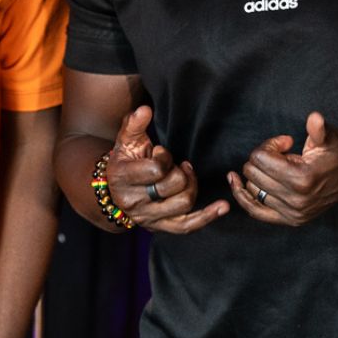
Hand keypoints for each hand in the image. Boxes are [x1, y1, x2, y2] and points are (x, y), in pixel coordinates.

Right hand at [106, 105, 228, 232]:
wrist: (114, 191)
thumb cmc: (125, 161)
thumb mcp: (125, 141)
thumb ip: (134, 124)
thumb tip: (145, 110)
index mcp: (122, 178)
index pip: (156, 170)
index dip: (165, 157)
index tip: (160, 152)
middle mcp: (134, 202)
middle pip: (173, 186)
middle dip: (179, 171)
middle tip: (175, 164)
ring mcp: (147, 217)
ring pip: (183, 204)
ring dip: (191, 185)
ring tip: (186, 174)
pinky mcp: (161, 227)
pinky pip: (187, 225)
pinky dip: (207, 216)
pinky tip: (223, 207)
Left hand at [229, 111, 337, 226]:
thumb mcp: (329, 137)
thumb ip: (318, 129)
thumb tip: (314, 118)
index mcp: (302, 178)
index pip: (261, 158)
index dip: (269, 145)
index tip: (285, 142)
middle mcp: (296, 199)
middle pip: (253, 173)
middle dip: (262, 158)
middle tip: (281, 153)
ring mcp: (292, 212)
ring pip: (253, 189)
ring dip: (257, 175)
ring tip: (275, 167)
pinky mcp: (290, 220)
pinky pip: (256, 211)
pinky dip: (244, 197)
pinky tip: (236, 182)